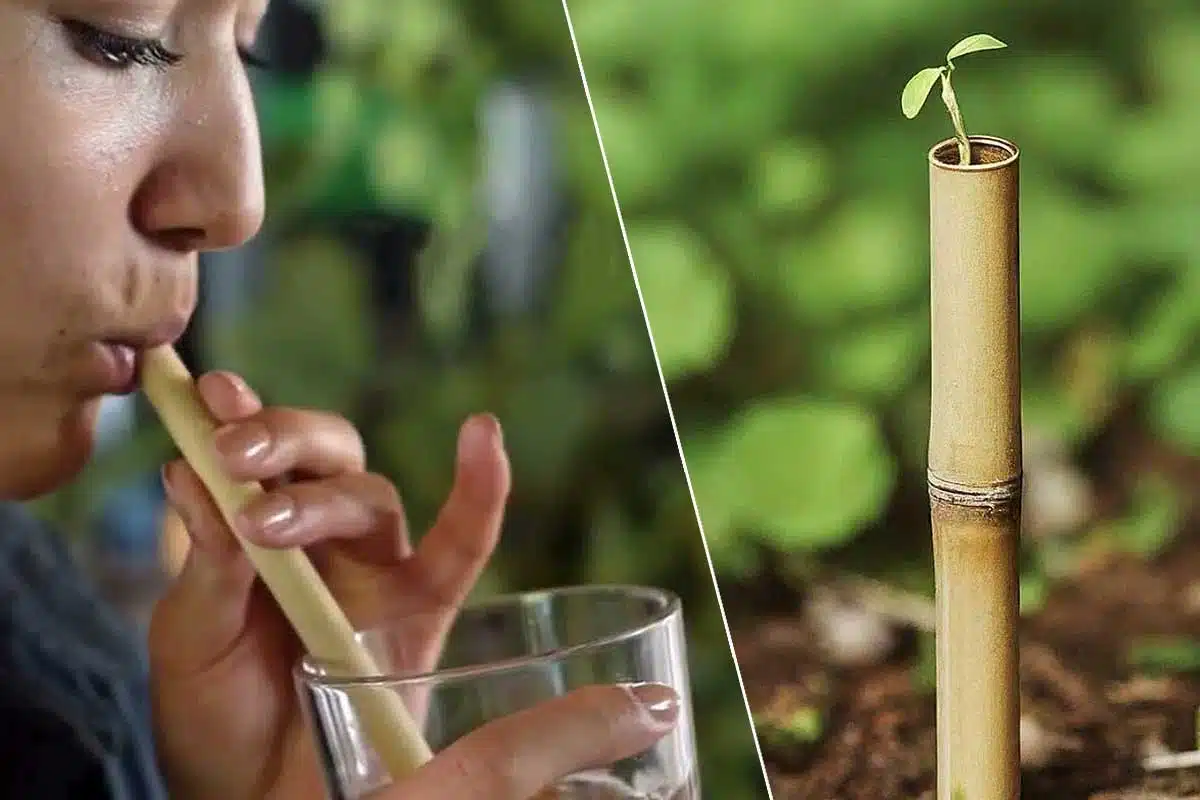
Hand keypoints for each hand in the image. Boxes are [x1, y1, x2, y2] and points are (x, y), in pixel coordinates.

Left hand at [147, 371, 677, 798]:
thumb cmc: (214, 719)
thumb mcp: (188, 637)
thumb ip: (203, 562)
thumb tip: (191, 471)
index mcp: (259, 535)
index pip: (261, 456)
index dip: (242, 416)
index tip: (209, 392)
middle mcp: (322, 543)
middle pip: (326, 458)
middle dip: (283, 440)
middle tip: (234, 453)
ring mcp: (376, 575)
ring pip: (373, 497)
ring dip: (324, 493)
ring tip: (266, 522)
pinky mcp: (422, 613)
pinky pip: (464, 546)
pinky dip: (481, 493)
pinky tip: (483, 435)